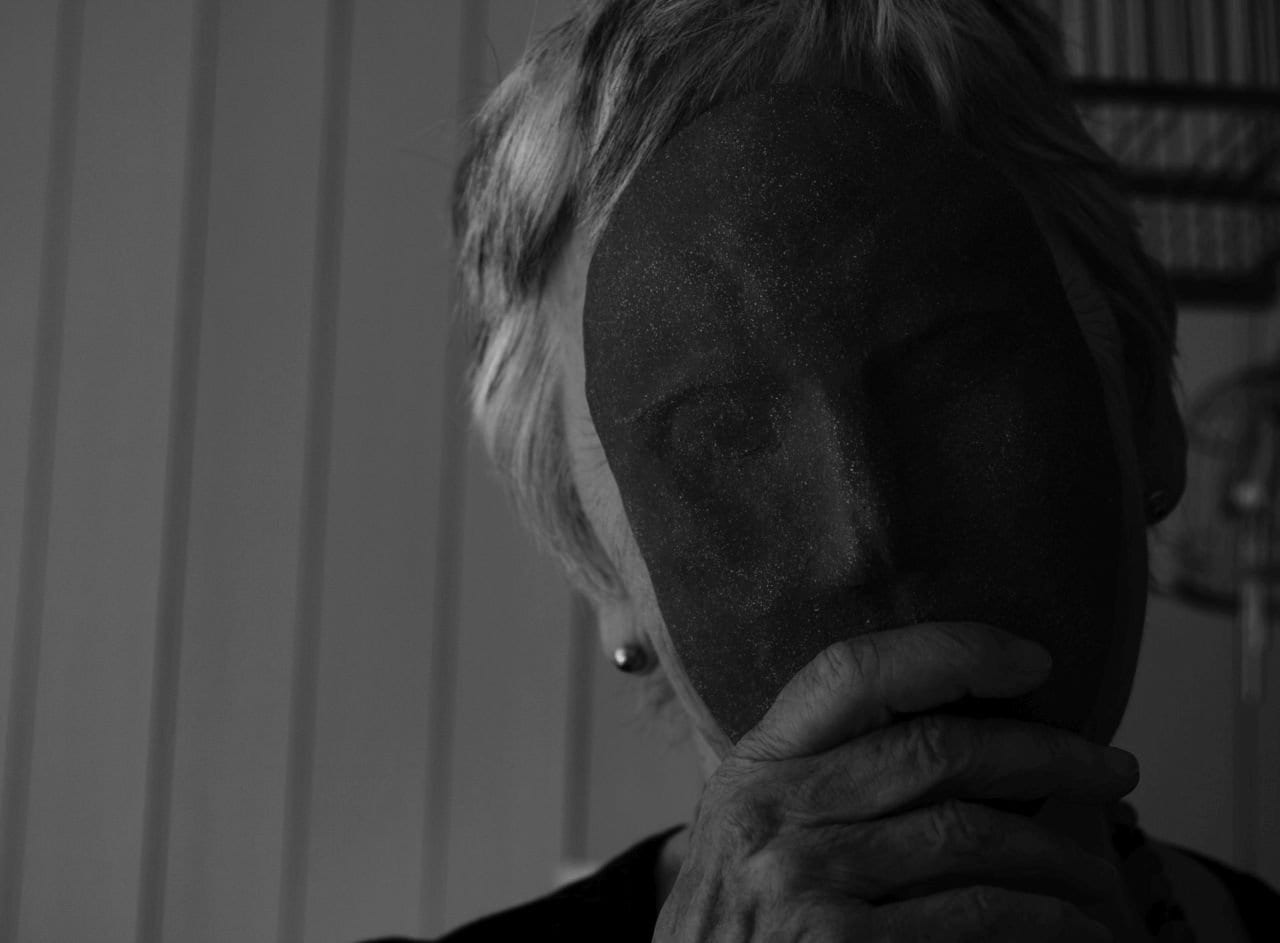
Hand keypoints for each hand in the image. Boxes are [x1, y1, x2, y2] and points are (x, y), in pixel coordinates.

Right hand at [653, 622, 1138, 940]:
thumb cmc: (734, 920)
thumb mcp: (745, 829)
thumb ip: (811, 776)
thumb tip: (941, 727)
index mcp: (755, 767)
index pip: (854, 672)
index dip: (952, 651)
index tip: (1031, 658)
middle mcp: (776, 815)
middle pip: (936, 750)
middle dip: (1045, 752)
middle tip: (1113, 767)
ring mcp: (808, 884)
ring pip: (970, 834)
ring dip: (1057, 850)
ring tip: (1097, 868)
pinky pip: (975, 916)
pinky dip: (1043, 919)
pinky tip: (1073, 925)